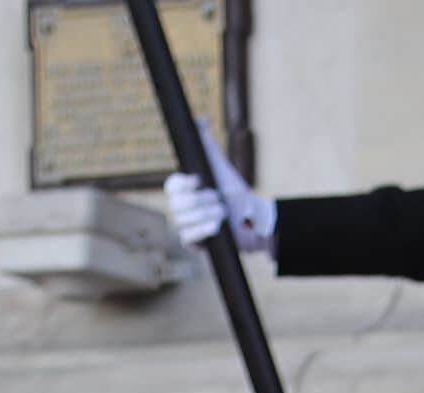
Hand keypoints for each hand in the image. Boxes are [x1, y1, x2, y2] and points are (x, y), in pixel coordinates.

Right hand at [163, 139, 273, 255]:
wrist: (252, 219)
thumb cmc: (235, 192)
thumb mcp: (221, 166)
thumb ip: (208, 144)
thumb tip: (201, 119)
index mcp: (184, 190)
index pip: (171, 186)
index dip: (184, 184)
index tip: (200, 181)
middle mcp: (181, 208)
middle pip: (178, 204)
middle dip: (202, 201)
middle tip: (219, 199)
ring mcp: (186, 226)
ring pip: (184, 220)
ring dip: (208, 214)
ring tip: (223, 213)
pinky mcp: (193, 243)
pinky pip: (189, 237)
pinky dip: (204, 230)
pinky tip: (217, 227)